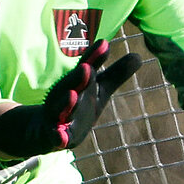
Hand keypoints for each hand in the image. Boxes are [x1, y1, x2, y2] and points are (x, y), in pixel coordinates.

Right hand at [0, 41, 142, 157]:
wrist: (44, 131)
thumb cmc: (77, 106)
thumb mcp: (98, 91)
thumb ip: (116, 74)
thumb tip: (139, 56)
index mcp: (77, 84)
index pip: (86, 68)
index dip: (94, 58)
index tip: (104, 45)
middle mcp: (65, 97)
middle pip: (71, 86)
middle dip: (78, 78)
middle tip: (87, 67)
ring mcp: (57, 116)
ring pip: (61, 110)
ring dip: (67, 103)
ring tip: (72, 95)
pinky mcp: (53, 136)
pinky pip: (55, 137)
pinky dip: (57, 137)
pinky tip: (61, 138)